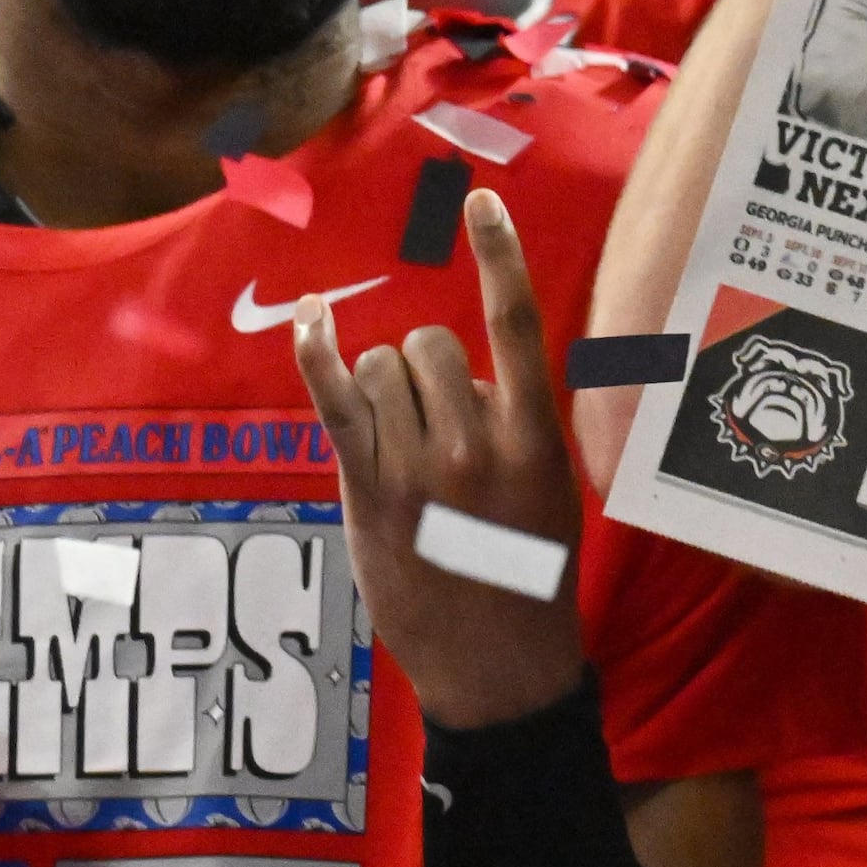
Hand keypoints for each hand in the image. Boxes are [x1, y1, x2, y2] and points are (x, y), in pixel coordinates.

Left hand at [291, 187, 589, 729]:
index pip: (517, 324)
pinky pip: (335, 399)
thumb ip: (520, 426)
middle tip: (439, 430)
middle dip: (428, 369)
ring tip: (406, 445)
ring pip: (382, 367)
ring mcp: (417, 466)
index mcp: (536, 439)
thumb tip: (478, 378)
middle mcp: (475, 442)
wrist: (497, 664)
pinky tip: (311, 317)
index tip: (483, 202)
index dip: (502, 255)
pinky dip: (316, 350)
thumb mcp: (554, 492)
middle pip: (430, 344)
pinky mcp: (369, 489)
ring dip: (387, 387)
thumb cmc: (532, 577)